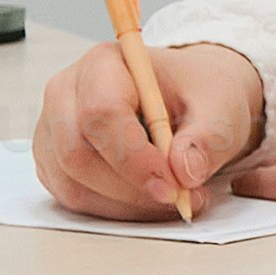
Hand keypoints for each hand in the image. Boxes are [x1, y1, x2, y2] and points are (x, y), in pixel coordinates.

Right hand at [30, 40, 268, 219]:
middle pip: (76, 153)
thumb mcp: (222, 108)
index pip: (101, 113)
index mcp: (104, 64)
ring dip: (126, 205)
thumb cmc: (199, 95)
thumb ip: (208, 138)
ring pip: (73, 184)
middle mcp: (66, 93)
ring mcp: (53, 129)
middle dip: (130, 188)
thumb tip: (184, 171)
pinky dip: (116, 210)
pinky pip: (74, 197)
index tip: (174, 185)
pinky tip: (150, 200)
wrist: (190, 97)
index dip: (134, 157)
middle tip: (180, 198)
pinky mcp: (55, 161)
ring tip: (176, 198)